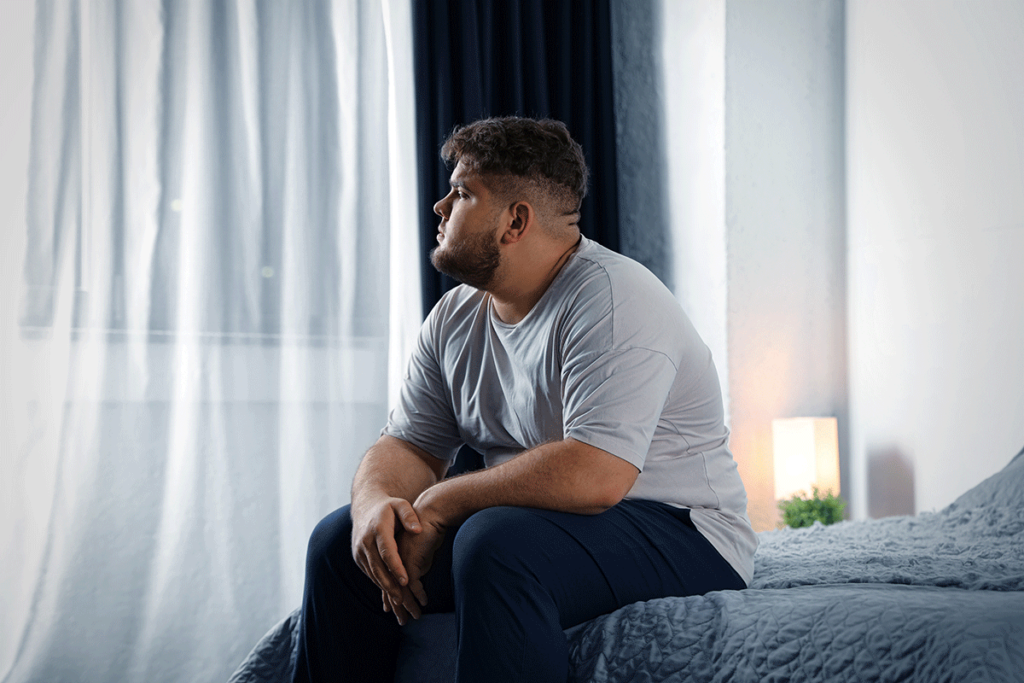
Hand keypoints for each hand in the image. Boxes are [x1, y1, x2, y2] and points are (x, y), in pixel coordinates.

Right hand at [351, 497, 422, 607]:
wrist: (364, 507)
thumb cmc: (388, 507)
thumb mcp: (400, 504)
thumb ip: (409, 515)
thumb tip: (417, 529)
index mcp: (377, 528)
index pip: (387, 551)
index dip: (396, 567)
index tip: (406, 580)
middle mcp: (365, 541)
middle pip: (378, 567)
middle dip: (390, 585)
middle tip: (403, 600)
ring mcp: (359, 550)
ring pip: (373, 573)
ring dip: (385, 589)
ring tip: (399, 602)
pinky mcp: (358, 557)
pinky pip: (369, 573)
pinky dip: (380, 584)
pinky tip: (391, 593)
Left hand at [384, 506, 445, 624]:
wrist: (431, 512)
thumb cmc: (428, 527)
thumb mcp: (420, 549)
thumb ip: (416, 564)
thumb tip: (416, 578)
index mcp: (392, 558)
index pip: (388, 582)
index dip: (391, 598)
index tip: (394, 610)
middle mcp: (394, 562)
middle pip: (392, 590)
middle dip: (399, 607)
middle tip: (403, 621)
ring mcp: (400, 562)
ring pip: (401, 590)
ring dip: (408, 605)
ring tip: (414, 617)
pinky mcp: (410, 562)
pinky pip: (412, 584)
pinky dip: (418, 594)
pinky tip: (424, 601)